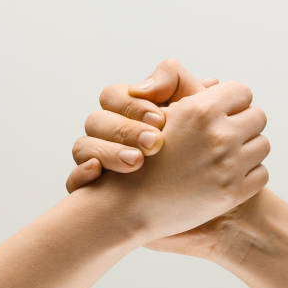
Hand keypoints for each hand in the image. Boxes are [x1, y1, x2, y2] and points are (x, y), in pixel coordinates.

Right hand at [66, 59, 216, 191]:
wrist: (191, 204)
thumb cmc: (195, 158)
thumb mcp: (198, 125)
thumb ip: (198, 100)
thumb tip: (213, 83)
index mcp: (127, 115)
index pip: (113, 96)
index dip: (133, 104)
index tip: (162, 118)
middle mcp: (108, 136)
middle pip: (95, 120)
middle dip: (125, 129)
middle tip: (154, 143)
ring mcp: (97, 162)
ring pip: (82, 147)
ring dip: (107, 151)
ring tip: (136, 163)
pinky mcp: (92, 191)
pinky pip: (73, 181)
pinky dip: (81, 175)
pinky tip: (97, 174)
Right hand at [68, 59, 269, 256]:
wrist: (130, 204)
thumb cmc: (144, 155)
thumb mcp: (159, 113)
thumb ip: (186, 92)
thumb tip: (214, 83)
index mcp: (200, 110)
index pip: (242, 92)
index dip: (232, 102)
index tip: (221, 113)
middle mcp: (218, 136)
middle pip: (258, 116)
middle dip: (243, 124)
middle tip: (225, 136)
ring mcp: (228, 166)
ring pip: (262, 145)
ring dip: (248, 150)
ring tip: (225, 157)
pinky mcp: (234, 193)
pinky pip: (261, 174)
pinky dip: (248, 175)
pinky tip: (227, 178)